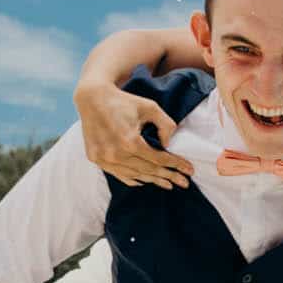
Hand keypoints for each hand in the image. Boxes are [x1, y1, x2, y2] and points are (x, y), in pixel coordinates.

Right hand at [75, 81, 192, 187]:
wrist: (92, 98)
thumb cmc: (124, 102)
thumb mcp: (150, 107)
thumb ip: (166, 125)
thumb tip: (168, 144)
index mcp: (129, 142)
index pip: (159, 159)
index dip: (176, 165)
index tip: (190, 170)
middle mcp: (115, 154)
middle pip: (149, 170)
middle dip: (169, 176)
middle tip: (184, 183)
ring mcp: (104, 159)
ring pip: (134, 175)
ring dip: (153, 180)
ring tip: (168, 184)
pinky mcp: (96, 159)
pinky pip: (119, 174)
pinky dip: (134, 179)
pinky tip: (146, 181)